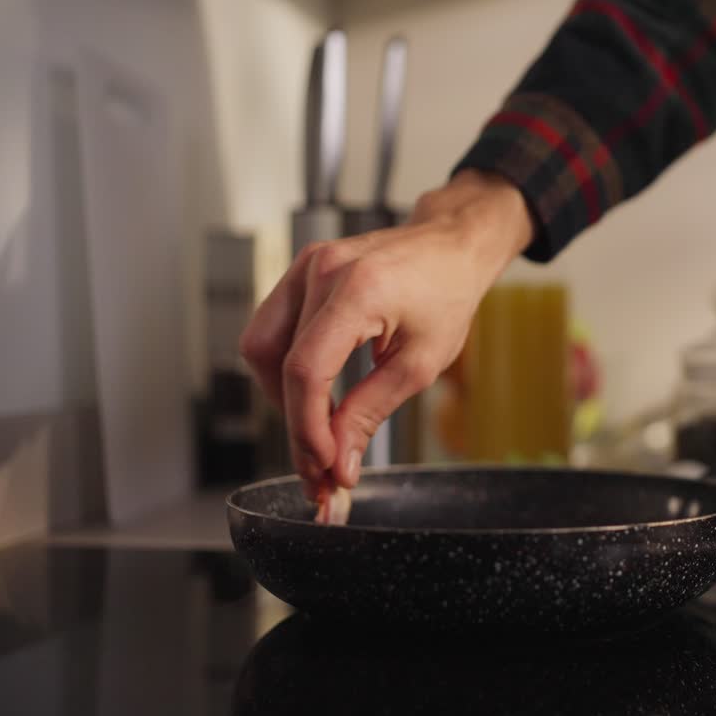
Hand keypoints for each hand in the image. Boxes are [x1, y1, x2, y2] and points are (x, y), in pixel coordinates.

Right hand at [239, 170, 532, 499]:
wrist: (453, 245)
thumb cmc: (448, 293)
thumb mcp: (420, 363)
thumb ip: (370, 412)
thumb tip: (338, 462)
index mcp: (357, 290)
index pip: (306, 370)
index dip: (307, 428)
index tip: (324, 468)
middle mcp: (321, 272)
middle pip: (276, 363)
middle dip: (295, 424)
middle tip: (321, 469)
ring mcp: (306, 267)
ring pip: (262, 348)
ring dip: (284, 399)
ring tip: (320, 435)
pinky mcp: (302, 273)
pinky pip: (274, 329)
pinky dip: (287, 370)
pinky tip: (317, 397)